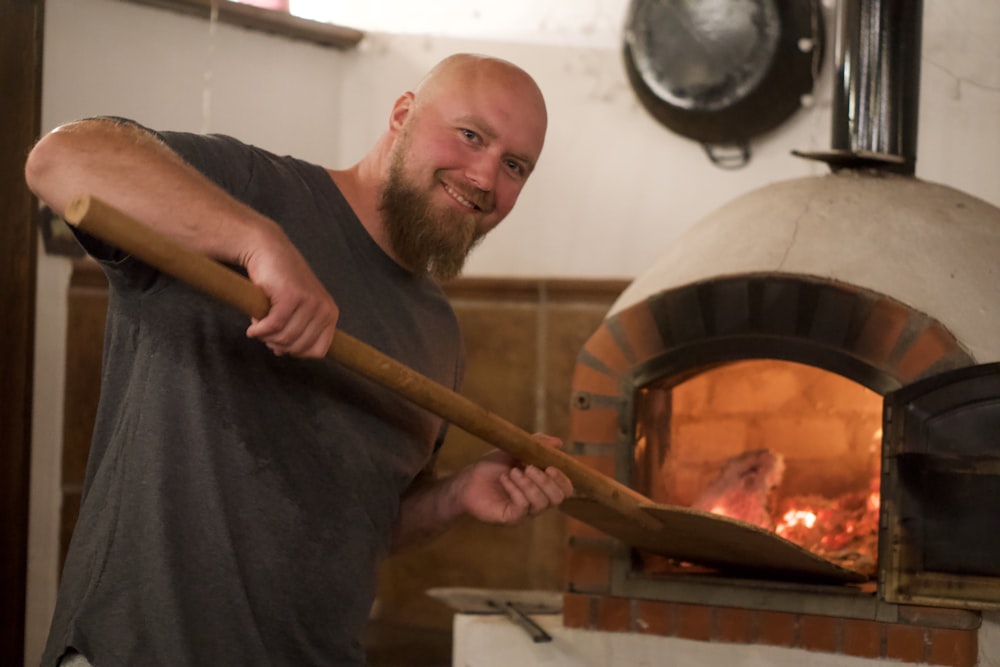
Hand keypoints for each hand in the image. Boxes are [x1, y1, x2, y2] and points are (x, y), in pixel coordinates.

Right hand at [243, 234, 338, 357]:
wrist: (268, 249)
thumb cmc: (281, 280)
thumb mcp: (298, 308)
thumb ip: (295, 331)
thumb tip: (281, 353)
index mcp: (330, 314)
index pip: (318, 351)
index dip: (296, 352)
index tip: (281, 343)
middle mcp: (324, 309)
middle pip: (299, 347)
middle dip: (278, 345)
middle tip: (265, 334)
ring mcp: (309, 302)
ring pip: (285, 339)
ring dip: (266, 337)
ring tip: (259, 325)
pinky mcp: (291, 297)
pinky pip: (272, 326)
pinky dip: (258, 329)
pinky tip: (252, 325)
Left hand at [455, 433, 573, 524]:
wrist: (468, 480)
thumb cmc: (492, 467)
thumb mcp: (516, 451)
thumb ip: (537, 445)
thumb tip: (558, 442)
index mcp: (542, 487)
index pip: (565, 489)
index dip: (562, 479)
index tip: (550, 466)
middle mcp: (537, 501)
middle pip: (557, 499)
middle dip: (546, 481)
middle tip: (528, 467)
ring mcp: (525, 512)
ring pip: (541, 503)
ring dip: (528, 484)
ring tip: (512, 471)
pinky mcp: (511, 518)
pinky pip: (523, 507)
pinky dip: (515, 490)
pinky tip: (505, 479)